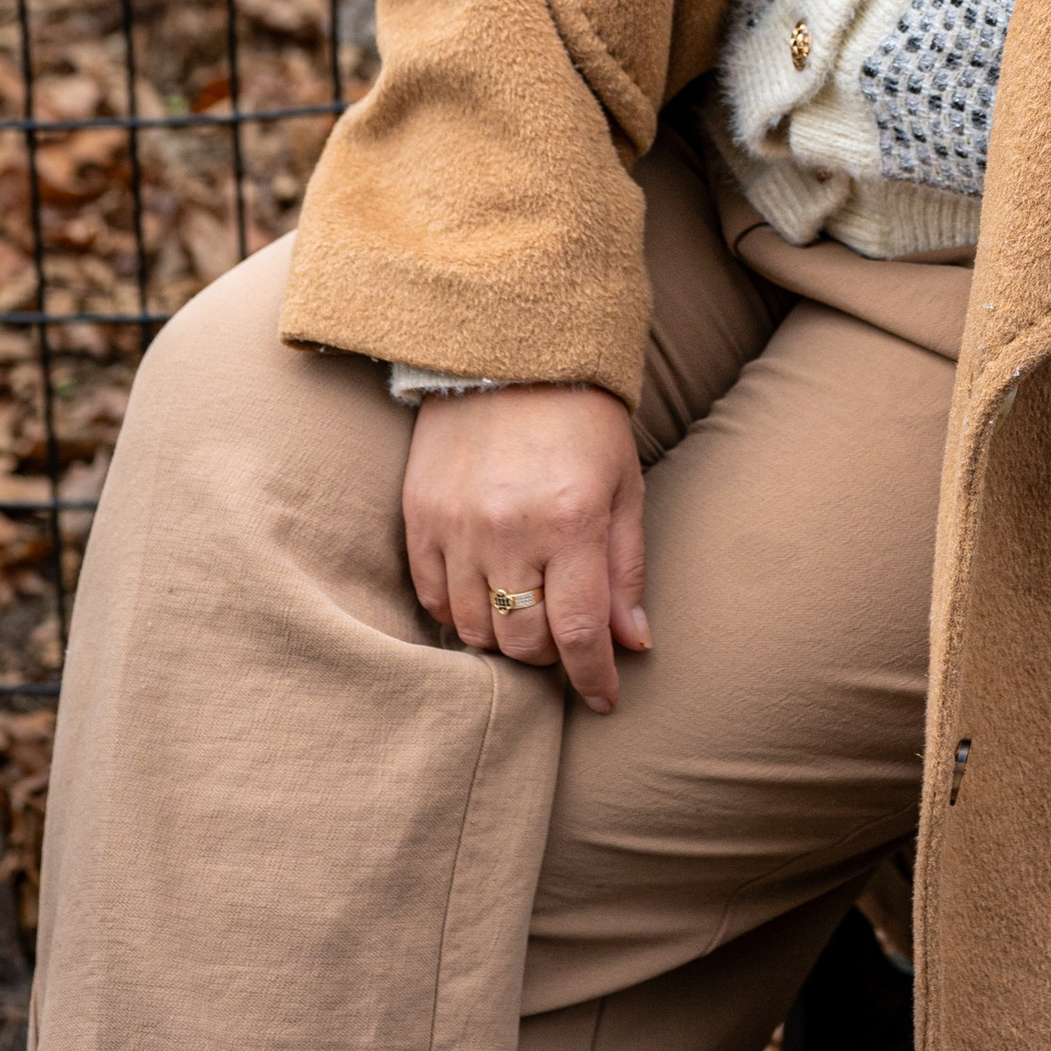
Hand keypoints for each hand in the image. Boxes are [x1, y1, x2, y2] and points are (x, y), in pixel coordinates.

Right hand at [402, 385, 648, 712]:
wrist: (508, 352)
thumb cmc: (581, 420)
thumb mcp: (623, 487)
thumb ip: (625, 568)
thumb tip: (631, 643)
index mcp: (571, 521)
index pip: (580, 632)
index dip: (593, 677)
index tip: (604, 697)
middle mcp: (509, 531)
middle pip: (522, 641)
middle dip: (549, 655)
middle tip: (564, 636)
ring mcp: (457, 525)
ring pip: (474, 628)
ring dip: (503, 637)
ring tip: (524, 614)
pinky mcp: (419, 516)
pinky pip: (431, 597)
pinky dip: (458, 612)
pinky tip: (483, 597)